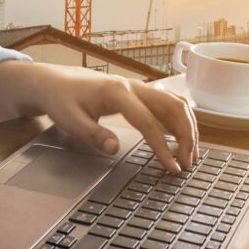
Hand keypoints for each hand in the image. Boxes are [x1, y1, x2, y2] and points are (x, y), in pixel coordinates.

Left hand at [39, 67, 198, 171]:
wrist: (57, 82)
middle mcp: (133, 87)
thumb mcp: (70, 120)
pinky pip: (168, 102)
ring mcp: (139, 87)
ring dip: (188, 127)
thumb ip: (93, 134)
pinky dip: (180, 118)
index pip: (148, 123)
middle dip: (186, 135)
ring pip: (175, 102)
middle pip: (173, 107)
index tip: (172, 167)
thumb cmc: (62, 100)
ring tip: (191, 153)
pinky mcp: (140, 92)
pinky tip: (184, 136)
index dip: (163, 147)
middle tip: (188, 162)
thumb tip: (114, 149)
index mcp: (117, 93)